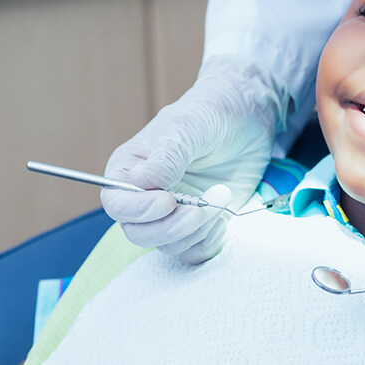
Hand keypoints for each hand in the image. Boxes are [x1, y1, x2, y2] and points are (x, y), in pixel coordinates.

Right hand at [101, 55, 288, 263]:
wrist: (247, 117)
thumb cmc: (210, 114)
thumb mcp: (188, 128)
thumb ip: (167, 157)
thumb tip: (142, 183)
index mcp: (130, 170)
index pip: (117, 203)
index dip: (138, 210)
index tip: (167, 201)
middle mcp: (146, 197)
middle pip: (139, 233)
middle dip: (170, 228)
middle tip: (200, 210)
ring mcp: (174, 213)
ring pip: (169, 246)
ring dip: (196, 231)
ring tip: (220, 199)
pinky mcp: (200, 225)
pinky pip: (194, 251)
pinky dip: (208, 242)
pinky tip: (223, 220)